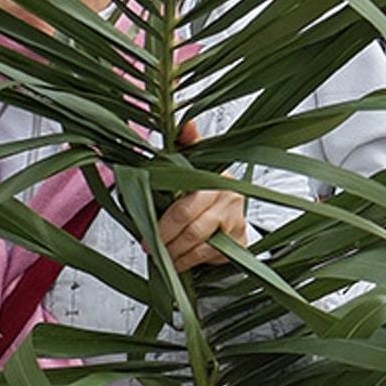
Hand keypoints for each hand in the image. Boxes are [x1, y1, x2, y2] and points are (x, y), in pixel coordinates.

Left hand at [158, 120, 246, 270]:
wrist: (233, 215)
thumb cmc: (205, 191)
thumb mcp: (194, 163)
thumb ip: (187, 143)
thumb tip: (185, 122)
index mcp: (214, 174)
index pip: (187, 196)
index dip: (164, 220)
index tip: (145, 230)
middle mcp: (229, 195)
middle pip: (190, 220)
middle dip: (164, 237)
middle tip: (147, 245)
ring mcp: (236, 218)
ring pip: (198, 242)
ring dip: (174, 253)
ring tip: (159, 256)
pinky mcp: (240, 240)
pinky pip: (209, 255)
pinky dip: (188, 262)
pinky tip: (177, 263)